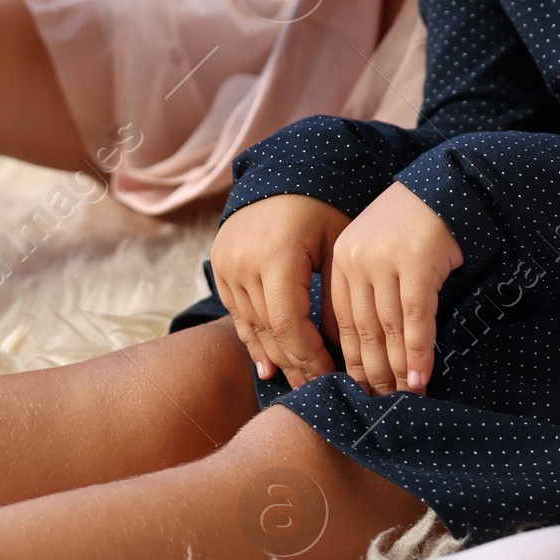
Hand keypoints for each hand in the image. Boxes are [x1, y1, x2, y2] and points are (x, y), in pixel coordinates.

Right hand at [210, 194, 348, 382]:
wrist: (281, 172)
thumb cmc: (321, 206)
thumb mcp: (337, 244)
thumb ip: (335, 294)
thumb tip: (341, 347)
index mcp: (274, 255)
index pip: (287, 323)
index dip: (308, 354)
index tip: (330, 375)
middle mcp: (243, 263)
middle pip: (267, 330)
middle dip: (294, 362)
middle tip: (316, 388)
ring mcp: (226, 266)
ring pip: (250, 326)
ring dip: (274, 356)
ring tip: (297, 382)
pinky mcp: (219, 267)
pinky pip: (236, 314)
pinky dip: (252, 340)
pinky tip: (267, 365)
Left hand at [328, 182, 462, 397]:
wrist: (450, 185)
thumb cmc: (417, 225)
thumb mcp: (383, 254)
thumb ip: (372, 292)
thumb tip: (373, 351)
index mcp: (342, 259)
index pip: (343, 322)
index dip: (353, 361)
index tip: (361, 391)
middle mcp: (356, 259)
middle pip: (363, 330)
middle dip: (374, 372)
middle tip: (382, 404)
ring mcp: (385, 259)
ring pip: (388, 328)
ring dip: (397, 369)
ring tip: (405, 397)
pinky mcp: (416, 260)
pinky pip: (415, 317)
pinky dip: (418, 351)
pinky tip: (421, 377)